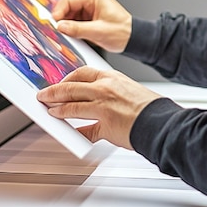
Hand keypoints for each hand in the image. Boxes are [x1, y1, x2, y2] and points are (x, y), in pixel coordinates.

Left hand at [36, 66, 160, 148]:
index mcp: (112, 77)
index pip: (82, 72)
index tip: (61, 83)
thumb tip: (95, 102)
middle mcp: (105, 88)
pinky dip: (74, 133)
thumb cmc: (149, 108)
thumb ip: (109, 94)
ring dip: (56, 109)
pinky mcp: (104, 123)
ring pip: (71, 105)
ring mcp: (103, 105)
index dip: (67, 78)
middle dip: (53, 92)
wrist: (161, 121)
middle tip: (44, 96)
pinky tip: (68, 134)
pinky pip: (83, 130)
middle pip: (70, 86)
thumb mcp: (128, 91)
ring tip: (49, 111)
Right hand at [52, 0, 131, 52]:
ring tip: (64, 35)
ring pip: (70, 15)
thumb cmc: (122, 32)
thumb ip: (77, 29)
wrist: (133, 39)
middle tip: (56, 30)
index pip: (69, 0)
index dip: (59, 11)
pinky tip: (71, 35)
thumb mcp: (98, 32)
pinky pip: (75, 21)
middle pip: (68, 7)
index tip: (53, 23)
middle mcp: (92, 1)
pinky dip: (71, 28)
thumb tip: (60, 27)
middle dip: (61, 18)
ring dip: (66, 24)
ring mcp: (91, 9)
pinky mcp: (90, 18)